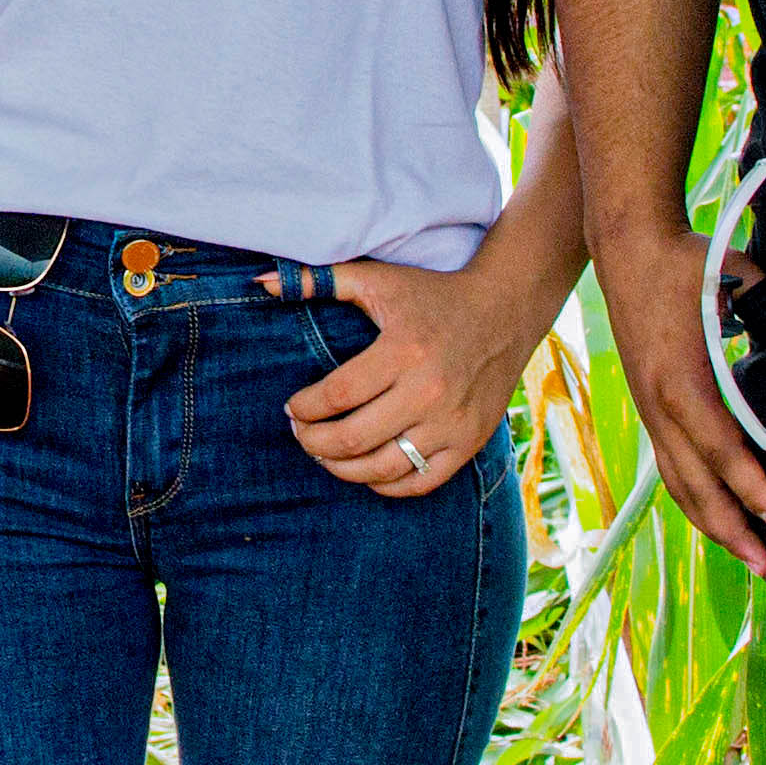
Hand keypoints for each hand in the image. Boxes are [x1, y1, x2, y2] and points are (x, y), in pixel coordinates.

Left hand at [279, 256, 541, 498]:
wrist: (505, 310)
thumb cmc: (432, 294)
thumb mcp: (377, 280)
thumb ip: (318, 280)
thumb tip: (260, 283)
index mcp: (403, 351)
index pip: (336, 396)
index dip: (303, 409)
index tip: (292, 408)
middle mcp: (429, 391)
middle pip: (352, 439)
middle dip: (313, 443)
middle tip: (302, 434)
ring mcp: (452, 423)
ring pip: (382, 468)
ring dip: (341, 468)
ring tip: (326, 454)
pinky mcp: (469, 442)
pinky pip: (419, 483)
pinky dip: (385, 484)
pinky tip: (366, 468)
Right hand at [590, 218, 765, 566]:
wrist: (627, 247)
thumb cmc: (686, 261)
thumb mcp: (740, 277)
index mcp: (680, 381)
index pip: (721, 449)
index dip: (751, 489)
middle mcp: (658, 404)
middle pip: (694, 484)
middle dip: (730, 528)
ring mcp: (649, 408)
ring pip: (677, 482)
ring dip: (710, 522)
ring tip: (744, 553)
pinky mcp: (648, 405)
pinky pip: (669, 465)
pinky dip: (693, 497)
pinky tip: (714, 513)